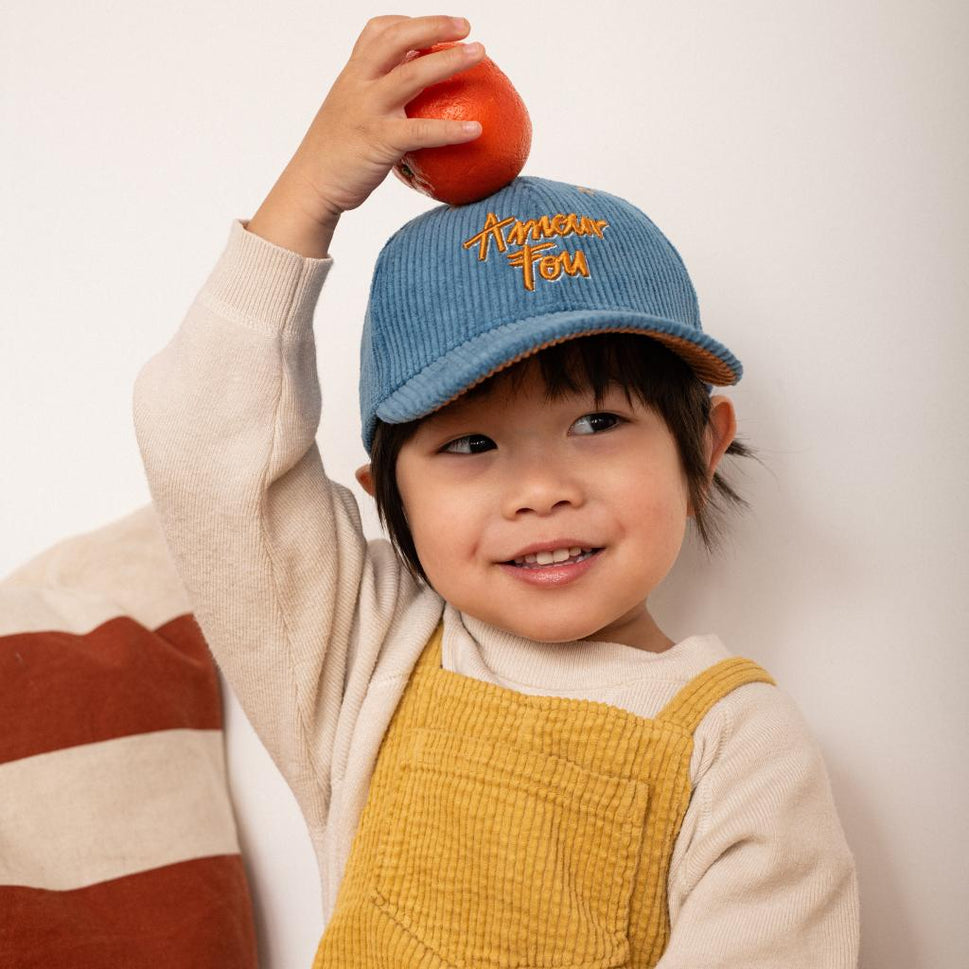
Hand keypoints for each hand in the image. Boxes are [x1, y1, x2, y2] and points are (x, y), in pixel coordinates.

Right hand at [285, 15, 485, 224]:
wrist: (310, 186)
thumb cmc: (334, 157)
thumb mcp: (347, 116)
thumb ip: (372, 102)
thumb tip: (409, 106)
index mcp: (351, 75)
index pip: (377, 32)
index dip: (406, 22)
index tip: (433, 26)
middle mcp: (358, 84)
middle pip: (397, 39)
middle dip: (433, 25)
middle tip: (466, 26)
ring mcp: (368, 110)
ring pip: (412, 74)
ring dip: (449, 60)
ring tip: (479, 53)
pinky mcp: (379, 141)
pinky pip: (422, 131)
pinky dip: (452, 130)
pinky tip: (477, 131)